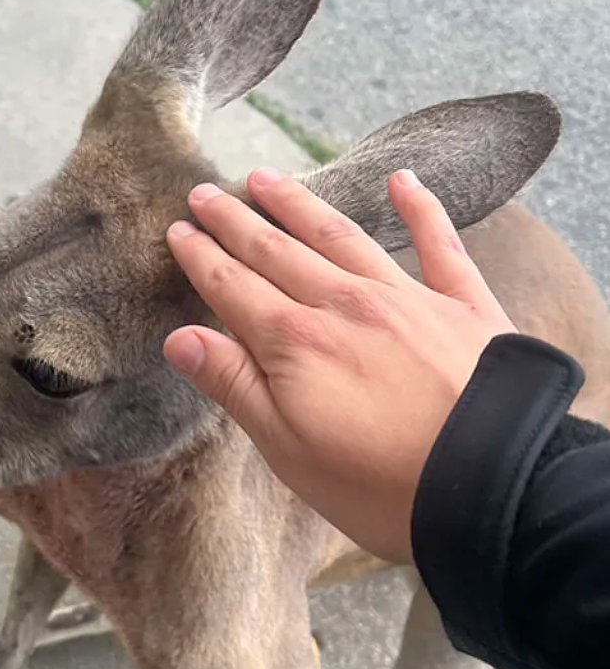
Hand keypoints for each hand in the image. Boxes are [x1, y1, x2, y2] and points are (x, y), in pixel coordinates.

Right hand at [163, 168, 516, 563]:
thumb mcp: (287, 449)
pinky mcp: (462, 305)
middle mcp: (343, 304)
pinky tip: (403, 179)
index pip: (233, 288)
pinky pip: (440, 243)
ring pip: (339, 235)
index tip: (178, 231)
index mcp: (295, 342)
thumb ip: (235, 386)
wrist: (490, 489)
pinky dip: (422, 208)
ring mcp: (405, 297)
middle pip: (276, 251)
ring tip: (266, 178)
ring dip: (298, 204)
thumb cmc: (377, 485)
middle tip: (205, 193)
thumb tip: (180, 337)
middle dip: (235, 221)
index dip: (202, 258)